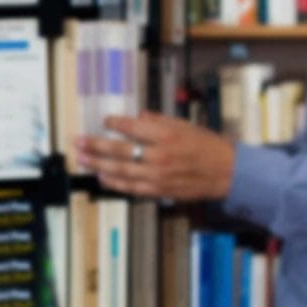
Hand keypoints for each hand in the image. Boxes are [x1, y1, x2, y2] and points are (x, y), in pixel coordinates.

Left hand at [77, 112, 237, 202]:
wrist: (228, 172)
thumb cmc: (209, 147)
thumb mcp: (185, 126)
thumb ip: (160, 121)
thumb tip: (139, 116)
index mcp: (167, 135)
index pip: (133, 127)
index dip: (115, 123)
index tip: (105, 120)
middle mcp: (160, 155)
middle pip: (120, 150)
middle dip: (95, 145)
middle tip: (79, 141)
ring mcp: (158, 175)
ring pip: (120, 170)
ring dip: (98, 164)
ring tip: (82, 159)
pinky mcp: (159, 190)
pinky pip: (131, 187)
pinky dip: (114, 182)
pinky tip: (102, 177)